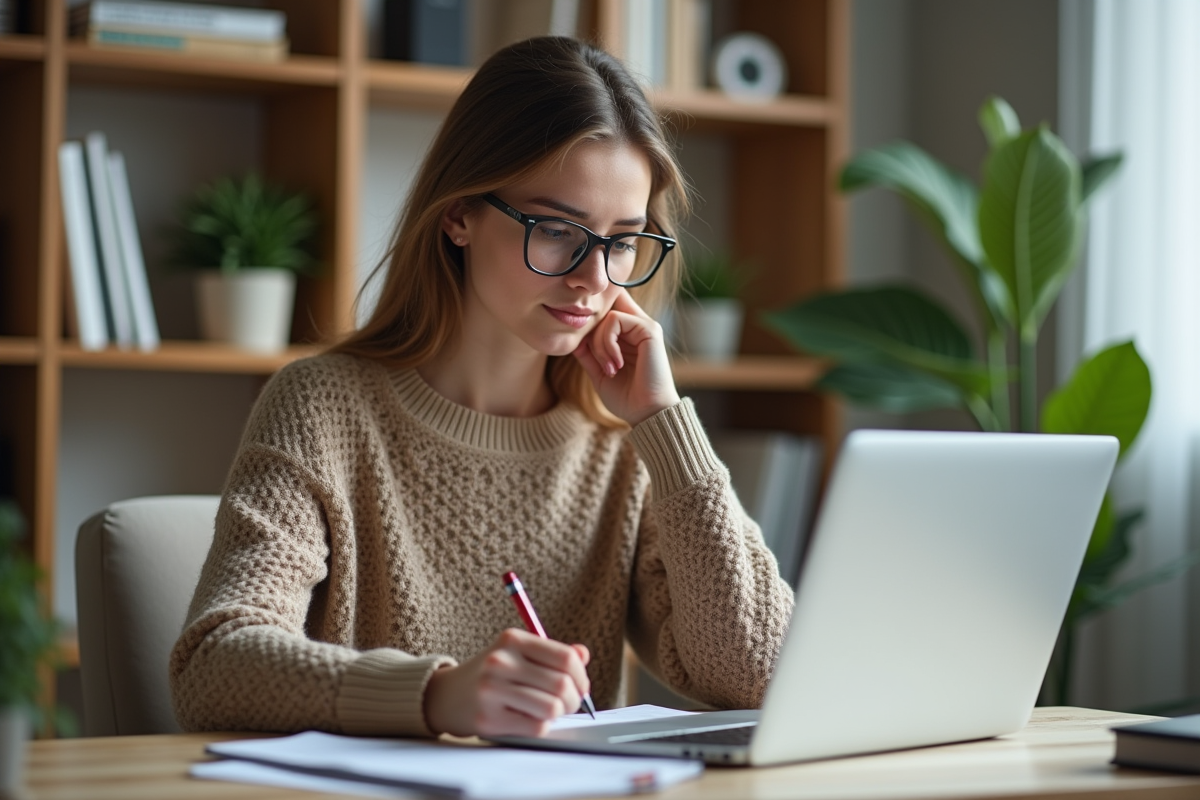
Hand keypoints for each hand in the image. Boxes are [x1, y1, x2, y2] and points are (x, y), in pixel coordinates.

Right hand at [423, 629, 590, 737]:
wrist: (446, 695)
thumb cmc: (490, 674)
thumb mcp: (517, 653)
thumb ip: (551, 653)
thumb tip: (583, 655)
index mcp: (512, 640)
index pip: (565, 658)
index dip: (581, 676)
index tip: (580, 685)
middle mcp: (501, 662)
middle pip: (562, 685)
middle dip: (574, 700)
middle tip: (568, 704)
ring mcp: (492, 690)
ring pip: (552, 708)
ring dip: (559, 715)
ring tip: (551, 712)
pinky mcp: (488, 718)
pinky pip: (535, 727)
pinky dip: (541, 726)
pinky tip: (530, 719)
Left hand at [573, 290, 680, 425]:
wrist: (647, 413)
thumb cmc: (627, 397)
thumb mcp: (600, 373)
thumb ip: (588, 354)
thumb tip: (573, 338)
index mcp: (628, 336)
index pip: (610, 308)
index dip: (593, 316)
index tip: (586, 343)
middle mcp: (637, 326)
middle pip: (605, 308)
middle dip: (592, 334)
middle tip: (600, 363)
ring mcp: (644, 326)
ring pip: (607, 316)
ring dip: (600, 344)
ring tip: (610, 368)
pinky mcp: (649, 329)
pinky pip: (615, 321)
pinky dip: (608, 344)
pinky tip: (616, 364)